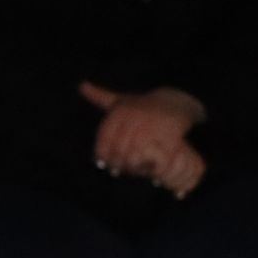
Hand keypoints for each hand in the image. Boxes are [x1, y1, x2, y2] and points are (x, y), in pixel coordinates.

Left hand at [79, 81, 208, 198]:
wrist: (177, 101)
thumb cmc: (143, 105)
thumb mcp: (121, 99)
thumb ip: (100, 96)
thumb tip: (81, 86)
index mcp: (121, 111)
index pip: (104, 141)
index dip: (102, 156)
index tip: (103, 164)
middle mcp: (135, 118)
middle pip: (118, 151)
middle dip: (117, 164)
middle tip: (118, 170)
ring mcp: (153, 126)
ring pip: (134, 156)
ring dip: (132, 167)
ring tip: (132, 170)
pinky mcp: (170, 135)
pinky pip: (156, 157)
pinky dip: (151, 166)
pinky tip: (149, 170)